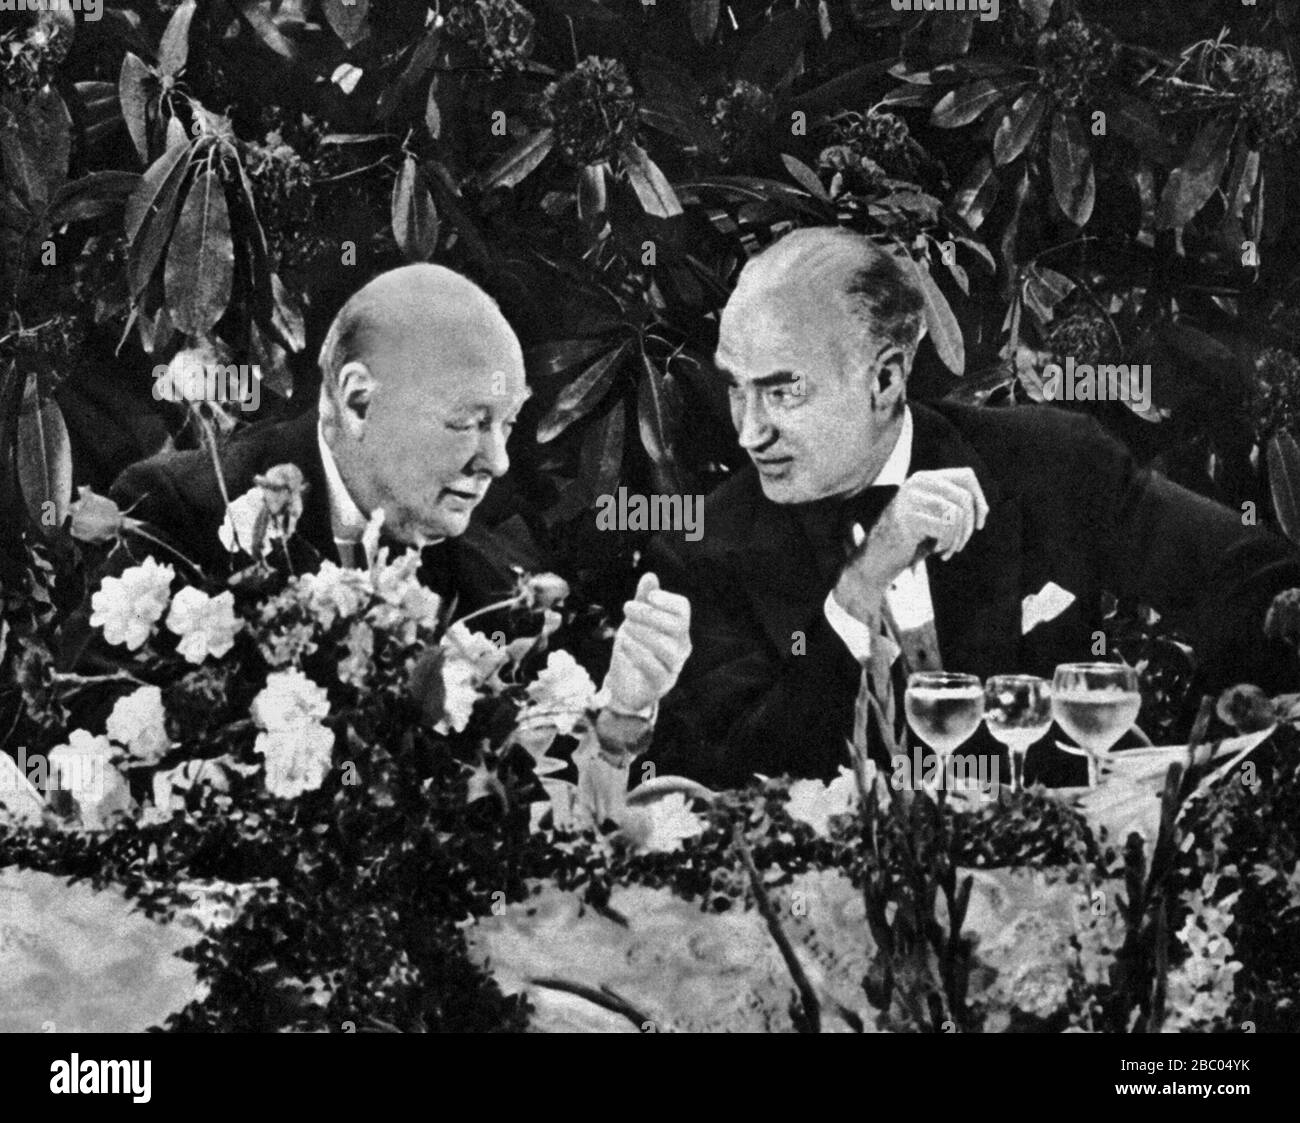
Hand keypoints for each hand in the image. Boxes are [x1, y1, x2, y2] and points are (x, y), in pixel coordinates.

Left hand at [602, 573, 691, 714]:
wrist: (624, 683)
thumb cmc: (634, 647)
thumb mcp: (636, 620)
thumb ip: (643, 600)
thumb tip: (650, 575)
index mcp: (678, 628)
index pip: (682, 609)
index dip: (666, 600)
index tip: (648, 596)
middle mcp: (681, 646)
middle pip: (677, 625)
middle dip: (650, 613)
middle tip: (627, 607)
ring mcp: (674, 666)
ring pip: (667, 648)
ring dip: (644, 633)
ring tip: (625, 628)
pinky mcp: (661, 683)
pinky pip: (655, 668)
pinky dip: (638, 653)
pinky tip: (624, 643)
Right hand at [832, 468, 988, 623]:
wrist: (875, 561)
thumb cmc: (908, 542)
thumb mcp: (932, 518)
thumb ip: (952, 505)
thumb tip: (983, 508)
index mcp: (923, 478)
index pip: (967, 476)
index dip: (980, 500)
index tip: (979, 524)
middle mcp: (917, 482)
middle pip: (965, 497)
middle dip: (969, 526)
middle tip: (959, 545)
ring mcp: (911, 498)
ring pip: (958, 513)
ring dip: (959, 538)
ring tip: (948, 550)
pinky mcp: (909, 517)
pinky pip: (947, 527)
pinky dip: (948, 544)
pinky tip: (937, 553)